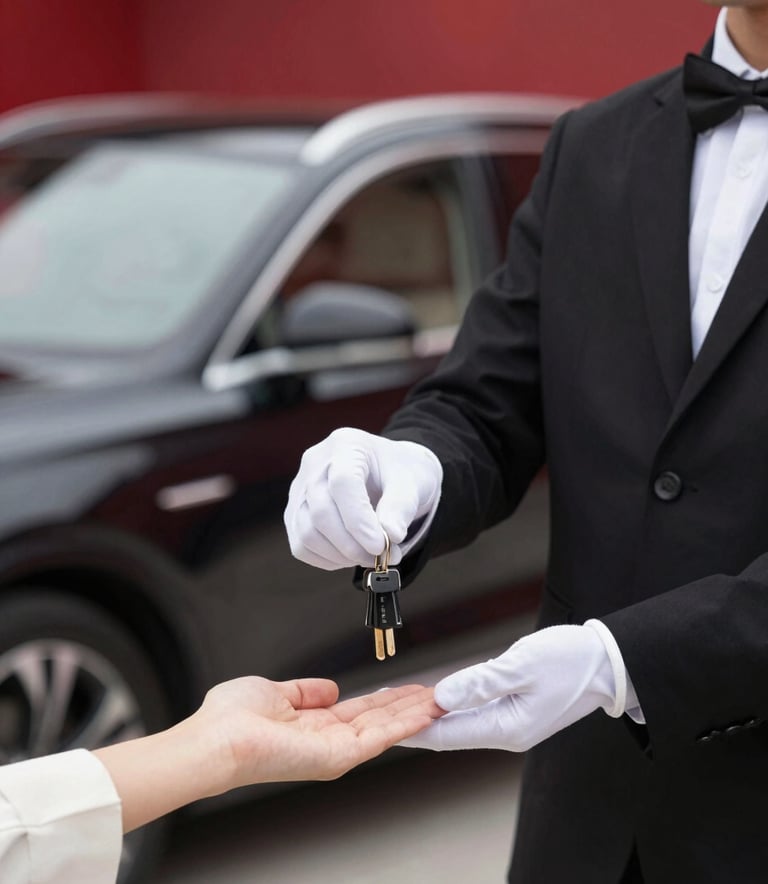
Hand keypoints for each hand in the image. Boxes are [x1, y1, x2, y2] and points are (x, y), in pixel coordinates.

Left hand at [96, 677, 442, 832]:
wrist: (217, 740)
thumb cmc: (230, 719)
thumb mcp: (275, 692)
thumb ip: (305, 691)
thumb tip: (329, 688)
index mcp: (311, 725)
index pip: (358, 711)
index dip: (385, 699)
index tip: (408, 690)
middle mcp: (325, 741)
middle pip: (377, 720)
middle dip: (407, 706)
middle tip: (436, 695)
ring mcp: (333, 751)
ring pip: (384, 728)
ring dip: (413, 713)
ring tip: (439, 700)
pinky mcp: (337, 757)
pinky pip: (378, 737)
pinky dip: (404, 724)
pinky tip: (423, 712)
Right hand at [284, 427, 441, 568]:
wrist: (387, 474)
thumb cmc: (398, 474)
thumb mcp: (412, 483)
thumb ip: (401, 508)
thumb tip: (390, 537)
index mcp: (346, 444)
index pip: (343, 483)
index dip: (359, 520)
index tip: (381, 546)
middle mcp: (315, 463)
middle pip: (321, 511)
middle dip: (353, 544)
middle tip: (382, 557)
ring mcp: (300, 488)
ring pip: (307, 532)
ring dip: (341, 555)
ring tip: (370, 557)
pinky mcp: (295, 512)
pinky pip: (301, 545)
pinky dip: (328, 559)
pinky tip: (351, 555)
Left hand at [400, 624, 623, 752]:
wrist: (608, 663)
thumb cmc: (571, 661)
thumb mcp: (523, 666)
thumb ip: (480, 682)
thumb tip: (440, 696)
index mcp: (505, 728)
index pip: (445, 733)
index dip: (410, 728)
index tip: (380, 722)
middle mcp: (505, 731)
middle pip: (448, 731)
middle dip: (414, 720)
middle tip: (381, 706)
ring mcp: (511, 722)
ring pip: (459, 721)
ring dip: (431, 711)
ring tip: (399, 700)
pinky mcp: (515, 709)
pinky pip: (474, 711)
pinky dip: (452, 703)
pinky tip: (436, 695)